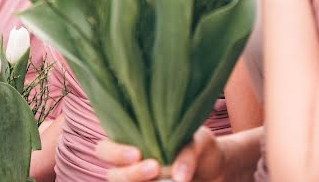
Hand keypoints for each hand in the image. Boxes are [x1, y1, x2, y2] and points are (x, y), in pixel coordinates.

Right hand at [96, 127, 225, 181]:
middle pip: (112, 174)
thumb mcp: (198, 141)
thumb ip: (187, 153)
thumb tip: (178, 178)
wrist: (214, 169)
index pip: (105, 148)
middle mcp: (128, 165)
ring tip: (168, 181)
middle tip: (154, 168)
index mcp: (129, 141)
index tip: (136, 154)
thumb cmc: (200, 147)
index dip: (114, 153)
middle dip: (129, 174)